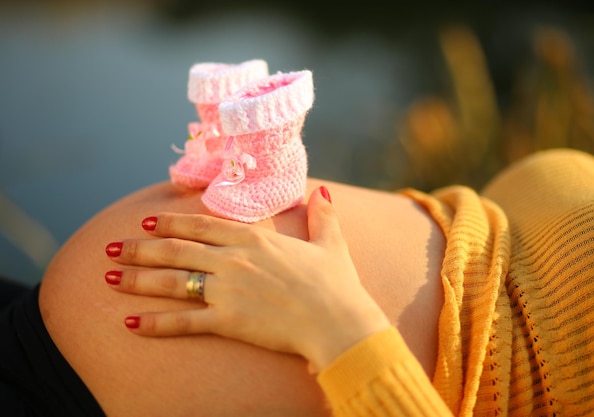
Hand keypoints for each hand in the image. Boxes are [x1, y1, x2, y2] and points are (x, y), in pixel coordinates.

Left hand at [104, 186, 390, 370]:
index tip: (146, 221)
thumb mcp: (331, 243)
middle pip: (176, 250)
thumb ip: (323, 215)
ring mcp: (227, 289)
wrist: (338, 321)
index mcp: (254, 239)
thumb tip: (322, 190)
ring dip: (137, 279)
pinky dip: (156, 323)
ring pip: (172, 280)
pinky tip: (131, 323)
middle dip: (139, 249)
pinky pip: (184, 322)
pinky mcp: (228, 321)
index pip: (201, 225)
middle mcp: (233, 259)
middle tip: (111, 248)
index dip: (170, 223)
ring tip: (109, 278)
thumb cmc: (336, 284)